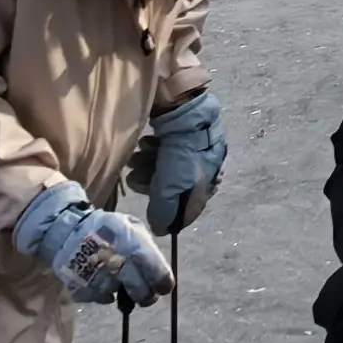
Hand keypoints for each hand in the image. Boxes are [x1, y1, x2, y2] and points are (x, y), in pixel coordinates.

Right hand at [13, 183, 173, 309]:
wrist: (67, 231)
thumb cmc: (105, 228)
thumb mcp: (130, 227)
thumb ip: (145, 246)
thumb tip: (158, 268)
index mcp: (135, 246)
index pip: (158, 273)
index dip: (164, 283)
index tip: (164, 287)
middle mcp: (119, 264)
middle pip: (142, 293)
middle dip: (146, 296)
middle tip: (145, 293)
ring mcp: (100, 279)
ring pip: (123, 296)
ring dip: (122, 290)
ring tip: (116, 277)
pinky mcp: (84, 290)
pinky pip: (102, 298)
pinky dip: (104, 292)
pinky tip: (100, 278)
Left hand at [130, 89, 225, 234]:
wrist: (187, 112)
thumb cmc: (181, 155)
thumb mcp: (170, 189)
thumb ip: (164, 212)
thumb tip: (160, 230)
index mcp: (207, 188)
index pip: (186, 212)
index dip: (165, 214)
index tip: (148, 210)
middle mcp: (204, 172)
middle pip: (170, 189)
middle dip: (150, 185)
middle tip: (135, 177)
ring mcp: (195, 153)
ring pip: (165, 170)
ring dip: (147, 167)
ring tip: (136, 158)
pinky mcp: (184, 138)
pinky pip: (165, 152)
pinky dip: (152, 152)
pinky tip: (145, 145)